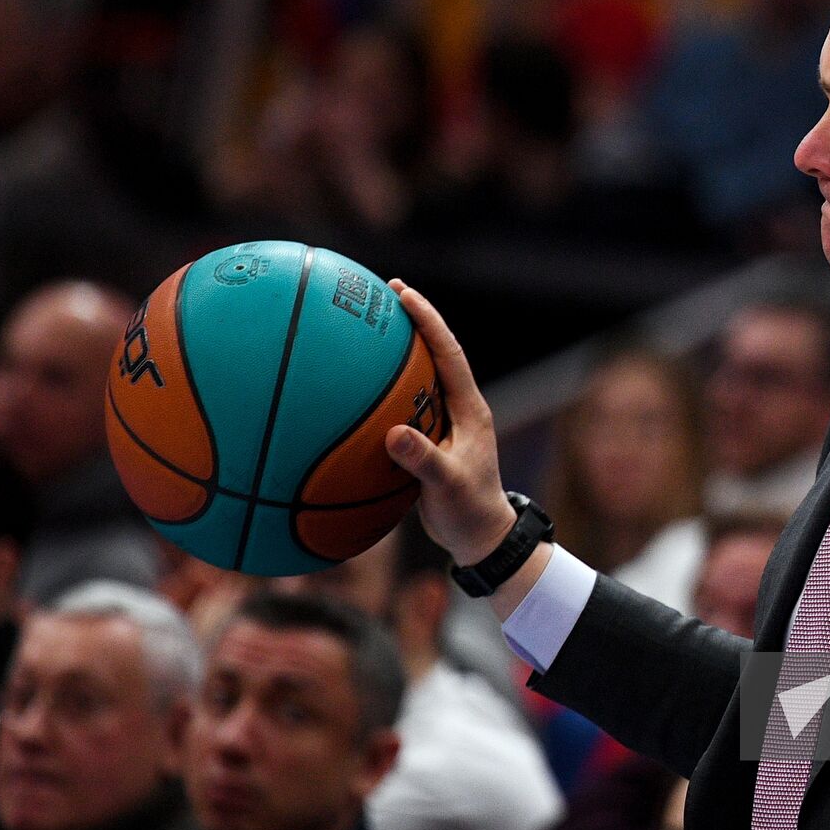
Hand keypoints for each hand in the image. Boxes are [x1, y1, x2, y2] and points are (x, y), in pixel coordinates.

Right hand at [384, 279, 516, 564]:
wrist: (480, 537)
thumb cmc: (469, 511)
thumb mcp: (447, 486)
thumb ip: (423, 460)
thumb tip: (393, 434)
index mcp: (468, 409)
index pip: (449, 353)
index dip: (428, 321)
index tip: (404, 293)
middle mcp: (458, 408)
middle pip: (434, 354)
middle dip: (412, 322)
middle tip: (384, 292)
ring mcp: (443, 422)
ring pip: (417, 377)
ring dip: (395, 353)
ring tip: (365, 328)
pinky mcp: (429, 439)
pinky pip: (402, 405)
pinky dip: (380, 392)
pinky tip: (350, 389)